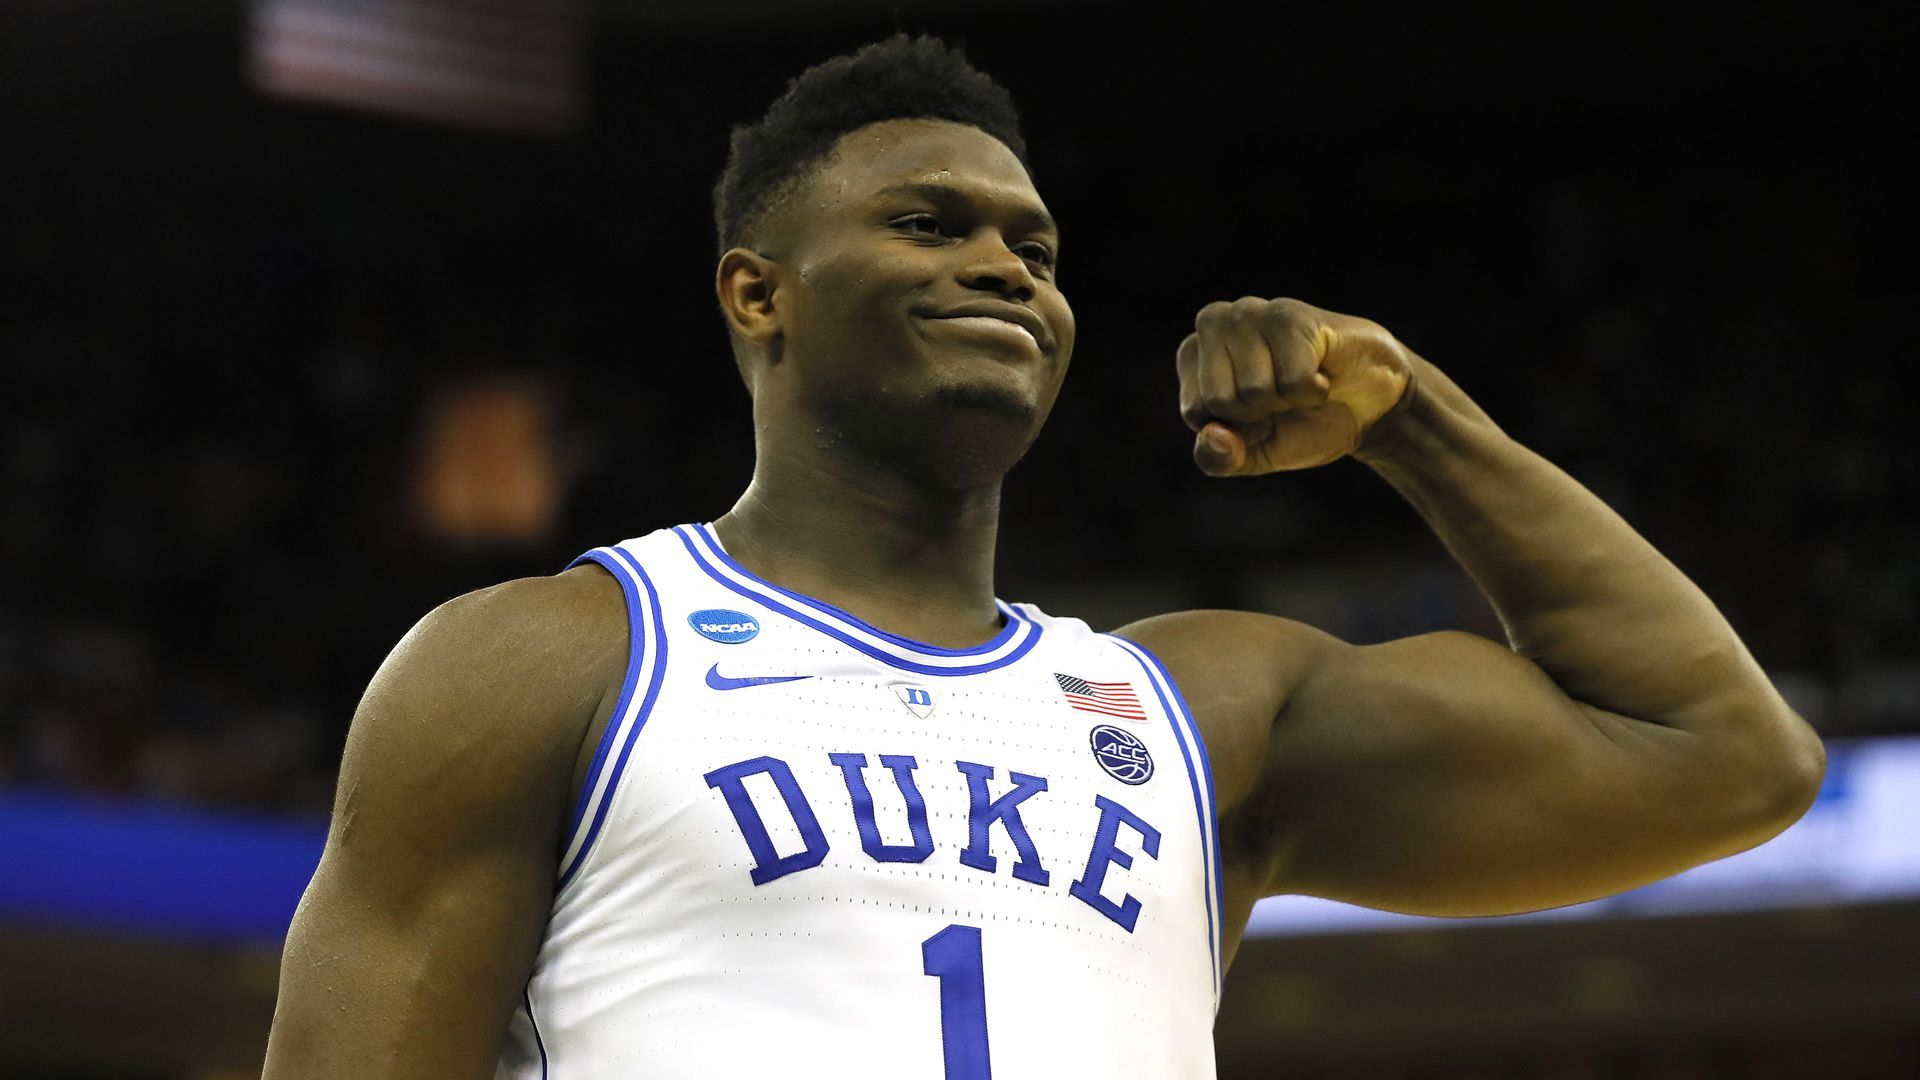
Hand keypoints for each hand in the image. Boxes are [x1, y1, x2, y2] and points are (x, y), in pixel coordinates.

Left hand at [1177, 297, 1412, 474]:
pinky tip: (1322, 371)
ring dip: (1288, 400)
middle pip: (1221, 400)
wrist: (1368, 409)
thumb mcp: (1254, 454)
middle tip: (1283, 398)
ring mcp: (1251, 311)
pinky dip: (1314, 390)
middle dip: (1258, 414)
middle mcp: (1214, 322)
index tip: (1258, 415)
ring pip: (1254, 390)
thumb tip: (1214, 436)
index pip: (1196, 412)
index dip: (1235, 429)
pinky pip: (1293, 380)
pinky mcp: (1291, 315)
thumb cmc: (1303, 424)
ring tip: (1301, 381)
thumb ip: (1218, 459)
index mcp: (1192, 355)